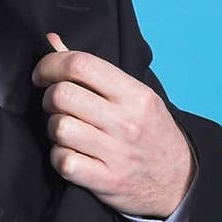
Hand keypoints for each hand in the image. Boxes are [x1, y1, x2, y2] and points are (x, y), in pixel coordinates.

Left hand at [31, 33, 195, 217]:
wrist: (178, 180)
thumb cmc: (150, 132)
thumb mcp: (133, 96)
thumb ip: (92, 70)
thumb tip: (51, 41)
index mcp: (134, 94)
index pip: (81, 64)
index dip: (50, 65)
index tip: (43, 75)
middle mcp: (126, 121)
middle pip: (62, 95)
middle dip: (48, 98)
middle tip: (55, 106)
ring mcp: (117, 153)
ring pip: (59, 128)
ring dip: (53, 129)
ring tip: (66, 131)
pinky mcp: (106, 181)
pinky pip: (64, 162)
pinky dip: (60, 158)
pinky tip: (71, 155)